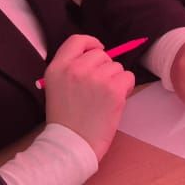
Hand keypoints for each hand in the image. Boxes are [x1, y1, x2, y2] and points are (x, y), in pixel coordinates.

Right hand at [42, 35, 133, 159]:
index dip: (91, 43)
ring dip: (115, 80)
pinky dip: (126, 87)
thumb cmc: (66, 120)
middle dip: (104, 68)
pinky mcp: (113, 89)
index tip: (97, 50)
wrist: (72, 144)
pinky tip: (115, 100)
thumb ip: (71, 69)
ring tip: (104, 98)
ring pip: (116, 66)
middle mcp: (76, 68)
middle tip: (99, 88)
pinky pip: (128, 77)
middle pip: (101, 54)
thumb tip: (97, 56)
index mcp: (57, 67)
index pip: (77, 40)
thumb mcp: (56, 87)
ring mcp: (96, 78)